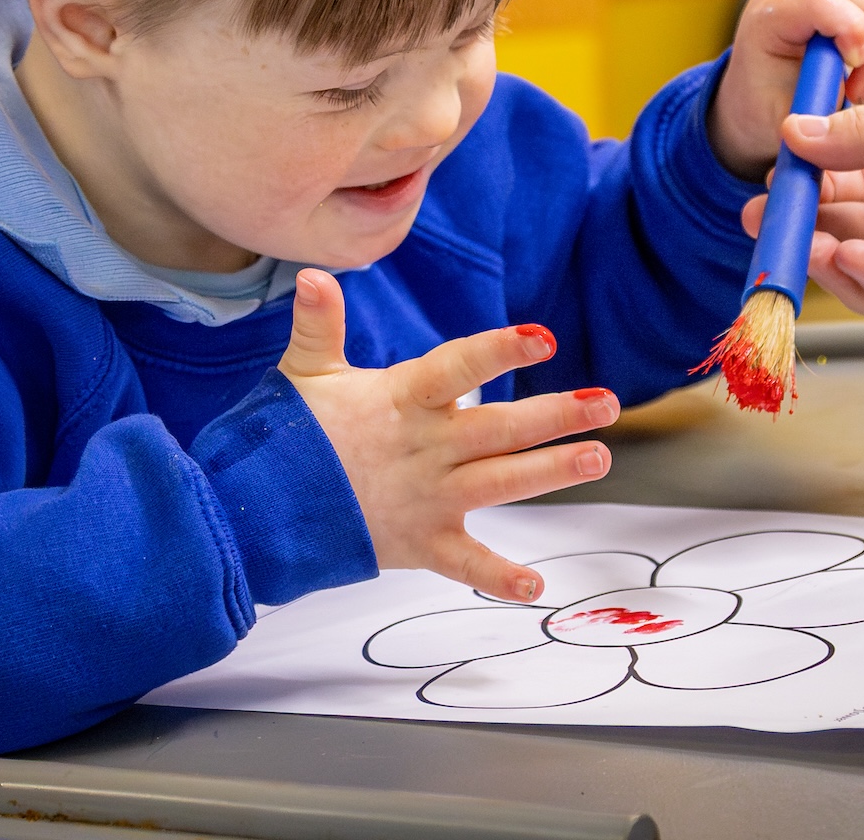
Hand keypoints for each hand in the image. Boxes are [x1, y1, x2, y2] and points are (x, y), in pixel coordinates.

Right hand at [278, 269, 619, 602]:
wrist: (257, 509)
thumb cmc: (290, 434)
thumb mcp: (306, 372)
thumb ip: (320, 325)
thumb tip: (314, 276)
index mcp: (400, 401)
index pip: (456, 369)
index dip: (498, 352)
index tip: (543, 338)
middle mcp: (423, 449)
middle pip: (498, 429)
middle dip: (554, 416)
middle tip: (606, 405)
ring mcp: (426, 497)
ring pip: (500, 483)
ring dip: (551, 471)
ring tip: (599, 458)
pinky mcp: (421, 543)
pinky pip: (465, 563)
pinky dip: (498, 577)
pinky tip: (536, 585)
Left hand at [708, 0, 863, 179]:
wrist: (755, 103)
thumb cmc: (767, 112)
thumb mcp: (789, 121)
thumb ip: (818, 110)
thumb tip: (848, 97)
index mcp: (765, 20)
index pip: (815, 0)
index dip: (849, 29)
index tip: (854, 70)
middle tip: (861, 70)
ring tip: (860, 76)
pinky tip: (861, 61)